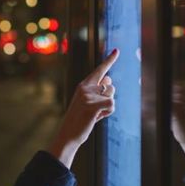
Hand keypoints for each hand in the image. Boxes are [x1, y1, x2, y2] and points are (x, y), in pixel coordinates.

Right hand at [47, 49, 118, 167]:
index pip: (100, 70)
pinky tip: (96, 118)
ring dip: (107, 107)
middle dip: (108, 97)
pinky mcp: (93, 105)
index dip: (110, 60)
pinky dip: (107, 113)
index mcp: (83, 85)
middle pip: (111, 85)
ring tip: (94, 114)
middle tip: (95, 109)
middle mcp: (85, 87)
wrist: (68, 134)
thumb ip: (97, 91)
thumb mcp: (86, 102)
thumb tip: (109, 81)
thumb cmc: (79, 119)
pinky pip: (112, 105)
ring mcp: (88, 96)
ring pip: (112, 96)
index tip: (117, 51)